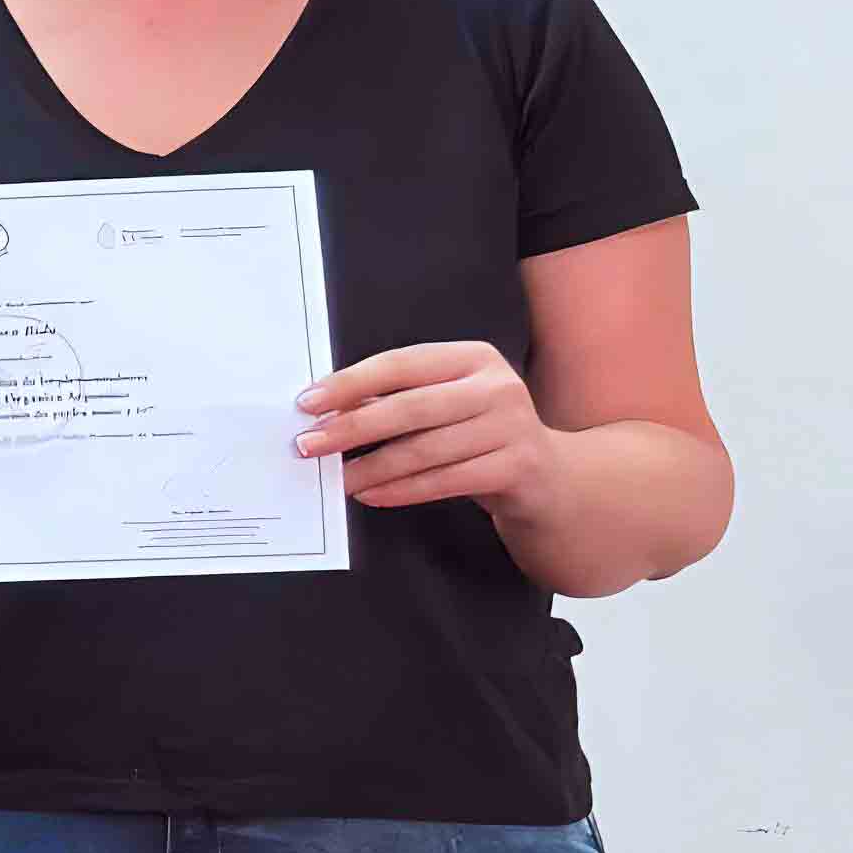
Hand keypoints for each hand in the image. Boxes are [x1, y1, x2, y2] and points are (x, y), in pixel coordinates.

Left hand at [302, 336, 553, 514]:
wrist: (546, 477)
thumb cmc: (476, 434)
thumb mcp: (443, 404)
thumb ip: (393, 400)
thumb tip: (324, 411)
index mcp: (473, 358)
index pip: (400, 364)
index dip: (350, 383)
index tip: (307, 402)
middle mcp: (497, 387)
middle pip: (410, 407)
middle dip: (352, 427)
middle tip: (309, 444)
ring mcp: (513, 426)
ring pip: (426, 449)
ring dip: (371, 467)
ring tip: (335, 479)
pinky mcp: (519, 466)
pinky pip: (447, 480)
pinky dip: (402, 489)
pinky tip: (371, 494)